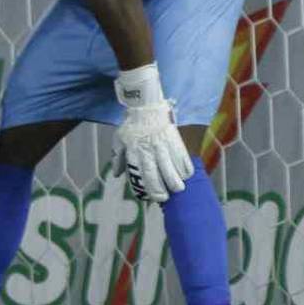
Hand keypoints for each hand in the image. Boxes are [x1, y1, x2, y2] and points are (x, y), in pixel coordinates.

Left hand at [110, 64, 193, 201]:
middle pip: (156, 176)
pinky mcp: (174, 140)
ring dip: (175, 182)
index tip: (147, 197)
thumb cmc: (132, 125)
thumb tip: (117, 174)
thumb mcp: (119, 140)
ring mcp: (162, 146)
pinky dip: (185, 168)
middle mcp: (148, 151)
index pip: (139, 175)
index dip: (144, 188)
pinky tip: (186, 174)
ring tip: (178, 188)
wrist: (145, 106)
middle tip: (164, 197)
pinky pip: (182, 157)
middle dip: (160, 190)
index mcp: (133, 152)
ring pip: (171, 169)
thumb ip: (118, 158)